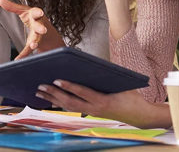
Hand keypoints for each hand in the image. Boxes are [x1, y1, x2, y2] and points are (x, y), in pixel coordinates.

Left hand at [0, 0, 64, 59]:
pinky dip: (24, 54)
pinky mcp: (34, 44)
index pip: (37, 13)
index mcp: (35, 15)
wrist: (46, 32)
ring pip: (37, 39)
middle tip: (43, 30)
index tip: (40, 13)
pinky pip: (29, 50)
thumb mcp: (22, 11)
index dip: (38, 13)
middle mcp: (39, 25)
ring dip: (35, 42)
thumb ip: (10, 6)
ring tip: (33, 45)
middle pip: (40, 27)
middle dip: (41, 28)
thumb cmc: (32, 18)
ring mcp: (38, 36)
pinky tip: (18, 59)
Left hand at [36, 80, 170, 128]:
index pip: (82, 92)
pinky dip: (60, 103)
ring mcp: (91, 112)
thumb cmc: (131, 97)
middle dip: (54, 94)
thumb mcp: (122, 84)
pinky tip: (50, 100)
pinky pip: (72, 108)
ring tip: (39, 93)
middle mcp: (94, 108)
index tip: (56, 80)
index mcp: (103, 100)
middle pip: (70, 101)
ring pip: (68, 106)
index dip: (68, 86)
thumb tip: (90, 64)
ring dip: (53, 99)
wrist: (139, 115)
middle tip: (40, 86)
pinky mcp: (90, 113)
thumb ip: (106, 76)